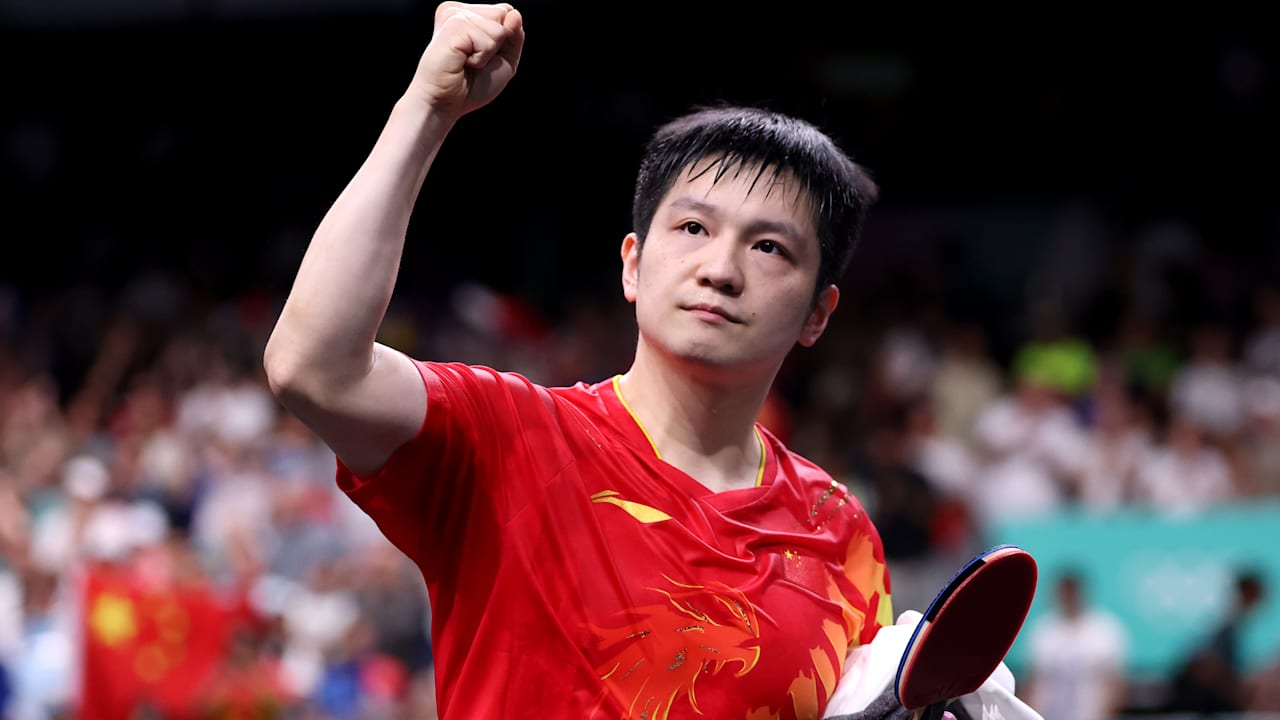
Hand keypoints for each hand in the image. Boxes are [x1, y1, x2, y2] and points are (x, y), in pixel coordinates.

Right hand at [407, 2, 524, 119]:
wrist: (445, 103)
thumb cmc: (470, 86)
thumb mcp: (505, 61)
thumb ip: (514, 36)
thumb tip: (514, 14)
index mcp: (468, 14)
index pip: (506, 12)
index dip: (505, 38)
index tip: (481, 55)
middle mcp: (459, 11)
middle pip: (504, 14)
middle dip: (498, 45)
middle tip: (473, 60)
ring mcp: (455, 15)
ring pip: (498, 28)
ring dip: (488, 54)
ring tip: (466, 62)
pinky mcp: (454, 24)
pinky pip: (488, 39)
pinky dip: (481, 58)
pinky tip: (462, 62)